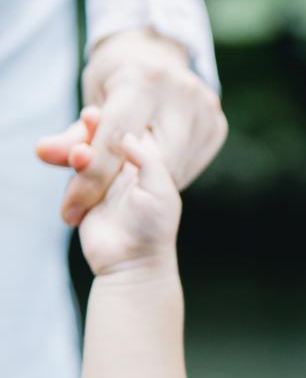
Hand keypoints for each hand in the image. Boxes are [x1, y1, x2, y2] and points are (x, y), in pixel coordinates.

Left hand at [34, 27, 226, 225]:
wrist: (158, 50)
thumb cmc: (117, 76)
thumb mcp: (92, 98)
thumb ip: (72, 135)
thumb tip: (43, 154)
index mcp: (142, 80)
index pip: (115, 142)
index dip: (91, 180)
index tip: (71, 209)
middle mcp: (180, 92)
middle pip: (148, 159)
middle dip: (117, 185)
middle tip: (96, 198)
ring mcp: (205, 108)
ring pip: (172, 167)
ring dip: (145, 182)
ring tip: (126, 178)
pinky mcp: (217, 124)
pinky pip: (189, 163)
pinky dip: (167, 172)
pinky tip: (152, 163)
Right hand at [74, 111, 182, 276]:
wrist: (130, 264)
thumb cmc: (153, 230)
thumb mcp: (161, 192)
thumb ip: (149, 161)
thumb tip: (128, 135)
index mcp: (150, 161)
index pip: (130, 130)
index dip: (117, 118)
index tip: (103, 112)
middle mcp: (126, 166)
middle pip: (105, 136)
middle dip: (92, 128)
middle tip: (88, 118)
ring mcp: (104, 178)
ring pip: (87, 151)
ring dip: (80, 147)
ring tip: (80, 152)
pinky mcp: (84, 191)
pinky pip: (74, 172)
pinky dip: (72, 168)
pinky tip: (73, 163)